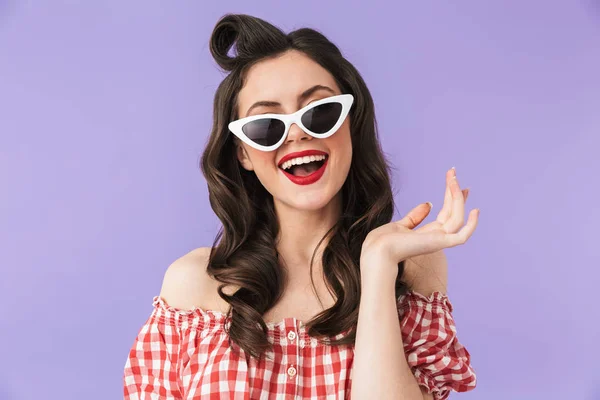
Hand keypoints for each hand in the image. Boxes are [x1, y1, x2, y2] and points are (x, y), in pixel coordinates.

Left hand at [360, 168, 478, 275]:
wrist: (377, 251)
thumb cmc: (382, 242)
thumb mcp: (401, 225)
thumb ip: (415, 217)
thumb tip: (429, 203)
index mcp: (427, 235)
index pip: (446, 214)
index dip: (451, 198)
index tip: (454, 182)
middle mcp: (436, 238)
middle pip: (452, 212)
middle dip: (455, 192)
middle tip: (453, 173)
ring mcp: (439, 241)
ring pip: (457, 217)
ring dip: (457, 197)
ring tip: (453, 179)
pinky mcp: (440, 243)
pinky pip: (462, 236)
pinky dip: (471, 225)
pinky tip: (475, 210)